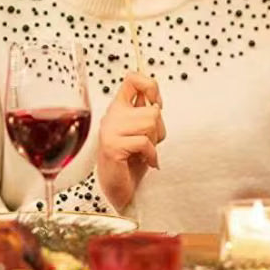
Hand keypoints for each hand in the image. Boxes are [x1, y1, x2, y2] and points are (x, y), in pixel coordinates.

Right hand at [96, 73, 164, 211]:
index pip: (132, 79)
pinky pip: (144, 142)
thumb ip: (144, 113)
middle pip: (152, 109)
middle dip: (158, 130)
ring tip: (144, 152)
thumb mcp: (139, 132)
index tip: (155, 101)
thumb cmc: (129, 162)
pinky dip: (151, 155)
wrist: (117, 190)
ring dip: (154, 143)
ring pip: (150, 123)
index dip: (150, 85)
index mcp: (118, 108)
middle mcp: (112, 116)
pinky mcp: (112, 146)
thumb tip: (155, 97)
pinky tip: (144, 161)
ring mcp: (110, 130)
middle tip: (148, 143)